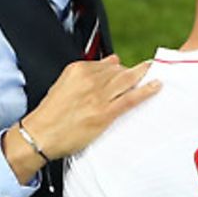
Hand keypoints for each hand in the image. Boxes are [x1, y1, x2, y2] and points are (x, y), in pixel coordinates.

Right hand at [9, 57, 160, 180]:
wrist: (40, 134)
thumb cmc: (50, 114)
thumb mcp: (65, 84)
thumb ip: (88, 72)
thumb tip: (111, 61)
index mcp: (78, 70)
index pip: (108, 63)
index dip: (120, 69)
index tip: (128, 71)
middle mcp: (90, 80)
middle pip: (120, 70)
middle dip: (134, 72)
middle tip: (147, 70)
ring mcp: (99, 96)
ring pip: (128, 81)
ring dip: (144, 76)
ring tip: (156, 73)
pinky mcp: (105, 113)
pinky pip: (130, 99)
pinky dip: (146, 91)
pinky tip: (156, 86)